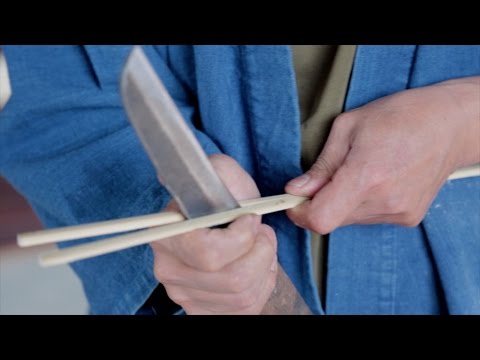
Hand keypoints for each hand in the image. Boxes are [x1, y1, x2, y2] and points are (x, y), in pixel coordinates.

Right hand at [151, 154, 277, 313]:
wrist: (209, 220)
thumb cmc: (217, 199)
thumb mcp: (221, 173)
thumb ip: (222, 172)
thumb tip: (218, 182)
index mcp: (168, 234)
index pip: (209, 253)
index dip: (241, 239)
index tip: (250, 219)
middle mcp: (170, 269)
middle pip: (233, 279)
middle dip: (261, 252)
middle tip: (260, 233)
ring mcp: (185, 294)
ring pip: (244, 295)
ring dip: (264, 267)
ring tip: (258, 246)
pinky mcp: (202, 309)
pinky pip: (245, 309)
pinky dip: (260, 285)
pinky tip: (253, 265)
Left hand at [286, 77, 479, 233]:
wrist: (449, 125)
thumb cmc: (400, 116)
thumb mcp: (349, 127)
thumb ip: (321, 165)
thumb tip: (297, 190)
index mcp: (365, 176)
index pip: (320, 219)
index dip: (300, 214)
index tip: (295, 200)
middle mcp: (383, 201)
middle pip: (333, 220)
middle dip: (320, 202)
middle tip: (329, 175)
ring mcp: (398, 213)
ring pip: (350, 220)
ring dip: (342, 202)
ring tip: (360, 171)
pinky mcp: (408, 217)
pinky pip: (369, 218)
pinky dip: (362, 203)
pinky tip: (376, 180)